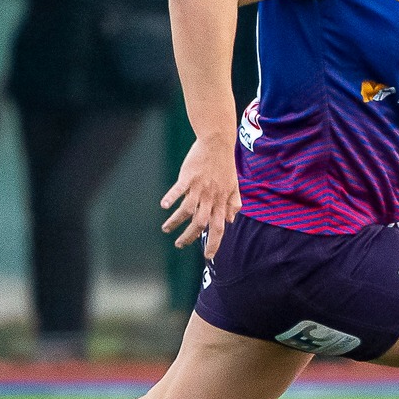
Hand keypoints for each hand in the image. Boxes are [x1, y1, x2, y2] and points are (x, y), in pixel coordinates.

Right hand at [161, 133, 242, 257]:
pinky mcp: (188, 176)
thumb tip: (231, 220)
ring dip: (175, 222)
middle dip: (189, 237)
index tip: (208, 256)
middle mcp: (210, 197)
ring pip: (186, 210)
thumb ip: (233, 204)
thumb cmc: (225, 165)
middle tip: (180, 245)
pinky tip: (164, 206)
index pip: (219, 228)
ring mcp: (198, 187)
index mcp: (221, 201)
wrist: (218, 143)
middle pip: (200, 223)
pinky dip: (171, 198)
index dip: (214, 243)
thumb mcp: (234, 186)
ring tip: (166, 229)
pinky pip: (178, 190)